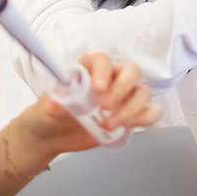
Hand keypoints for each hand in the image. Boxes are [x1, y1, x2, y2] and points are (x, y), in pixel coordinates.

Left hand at [0, 52, 159, 174]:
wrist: (52, 136)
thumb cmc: (49, 114)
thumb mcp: (46, 108)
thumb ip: (54, 103)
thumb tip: (56, 102)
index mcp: (88, 69)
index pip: (102, 59)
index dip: (103, 70)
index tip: (97, 88)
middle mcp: (110, 78)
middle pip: (132, 71)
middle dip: (123, 88)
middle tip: (106, 107)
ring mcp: (123, 97)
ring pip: (143, 92)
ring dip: (131, 109)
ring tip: (108, 126)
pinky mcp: (130, 115)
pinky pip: (150, 111)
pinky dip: (146, 118)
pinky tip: (128, 127)